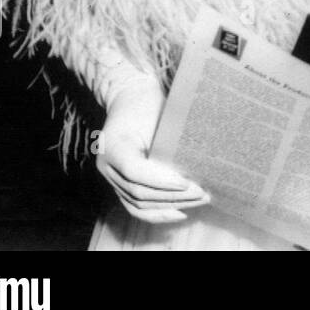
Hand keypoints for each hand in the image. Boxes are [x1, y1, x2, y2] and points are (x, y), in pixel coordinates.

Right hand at [95, 74, 208, 222]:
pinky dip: (156, 213)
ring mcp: (110, 177)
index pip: (135, 171)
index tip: (186, 182)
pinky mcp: (119, 182)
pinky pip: (134, 205)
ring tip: (199, 200)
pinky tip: (180, 212)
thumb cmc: (147, 102)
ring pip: (137, 203)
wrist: (129, 97)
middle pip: (138, 191)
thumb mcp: (157, 114)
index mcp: (114, 145)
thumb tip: (197, 164)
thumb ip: (169, 141)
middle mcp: (106, 165)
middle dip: (172, 196)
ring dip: (170, 206)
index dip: (161, 180)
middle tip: (202, 193)